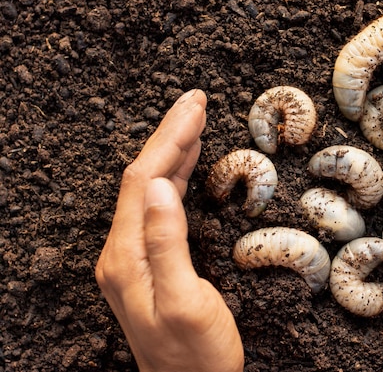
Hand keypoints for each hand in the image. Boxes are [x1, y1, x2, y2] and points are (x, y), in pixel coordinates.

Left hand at [95, 89, 243, 371]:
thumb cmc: (197, 353)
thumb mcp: (185, 300)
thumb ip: (167, 243)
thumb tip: (158, 187)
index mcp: (127, 257)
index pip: (143, 180)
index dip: (169, 138)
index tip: (195, 106)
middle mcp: (123, 252)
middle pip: (141, 177)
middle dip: (169, 134)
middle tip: (195, 99)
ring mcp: (133, 257)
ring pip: (148, 188)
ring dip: (171, 151)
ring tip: (193, 120)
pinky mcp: (148, 262)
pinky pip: (156, 206)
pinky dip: (172, 177)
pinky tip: (184, 165)